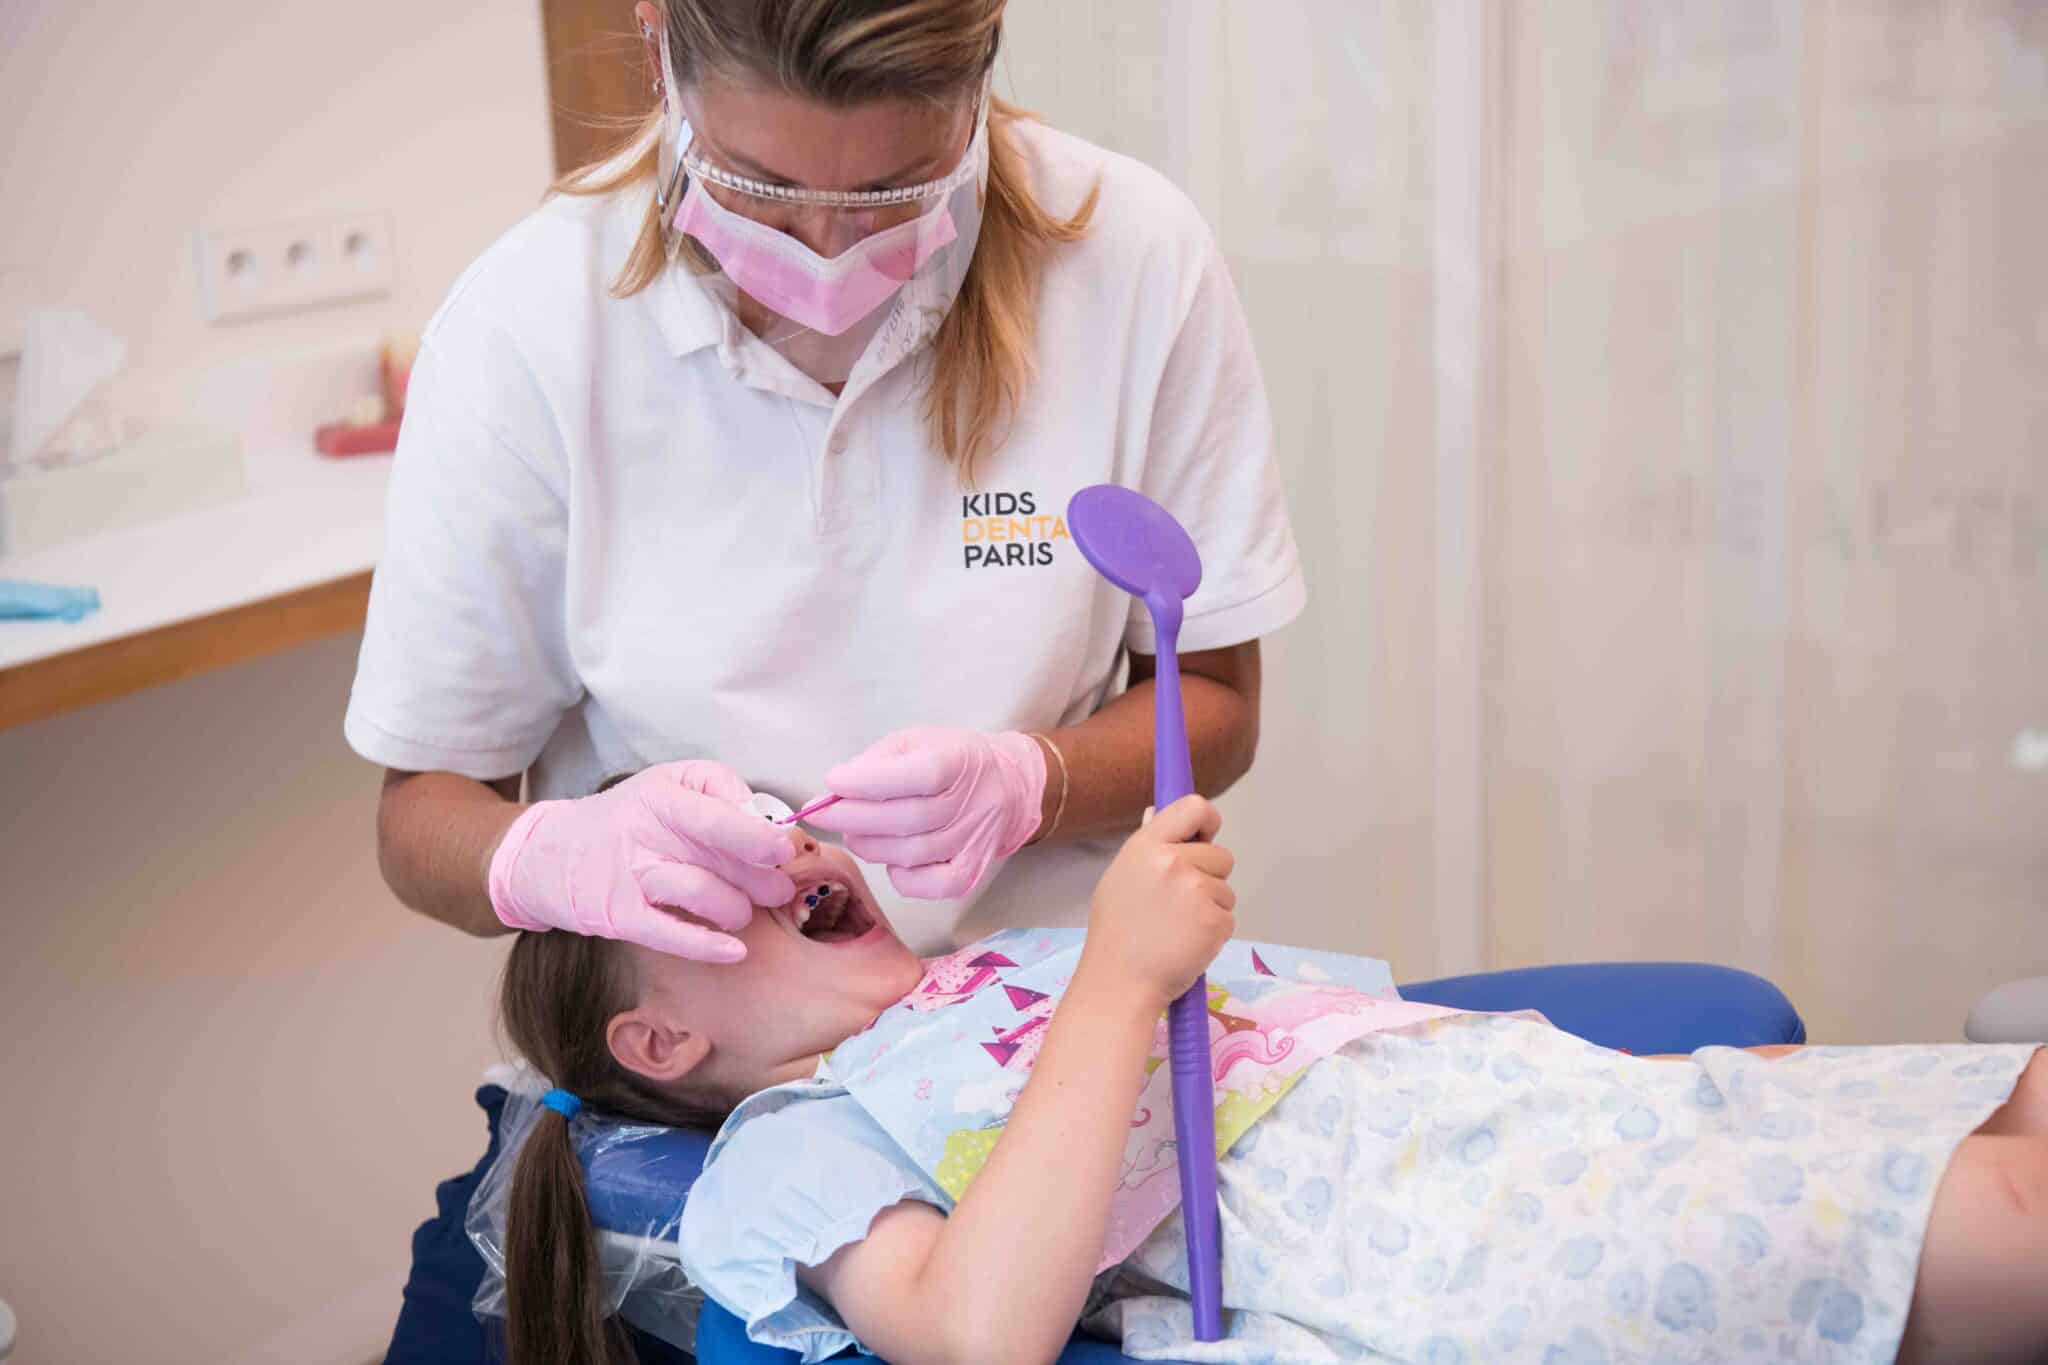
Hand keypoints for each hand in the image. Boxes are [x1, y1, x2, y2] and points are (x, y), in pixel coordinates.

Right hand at [486, 760, 795, 961]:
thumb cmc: (627, 818)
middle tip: (780, 890)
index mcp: (661, 797)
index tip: (784, 850)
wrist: (549, 854)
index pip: (716, 816)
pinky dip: (706, 945)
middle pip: (716, 858)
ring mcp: (630, 878)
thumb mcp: (668, 783)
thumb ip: (718, 789)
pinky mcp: (619, 917)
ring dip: (736, 908)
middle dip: (760, 879)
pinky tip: (734, 951)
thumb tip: (765, 814)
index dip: (756, 836)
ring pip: (699, 893)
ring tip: (744, 911)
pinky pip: (669, 934)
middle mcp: (645, 835)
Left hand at [805, 728, 1046, 899]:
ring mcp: (974, 843)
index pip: (918, 775)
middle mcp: (973, 804)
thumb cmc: (952, 761)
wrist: (1008, 787)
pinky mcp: (971, 872)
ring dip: (867, 844)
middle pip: (907, 819)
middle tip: (821, 813)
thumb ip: (877, 761)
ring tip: (851, 832)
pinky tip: (889, 859)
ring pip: (910, 854)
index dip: (870, 781)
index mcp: (960, 761)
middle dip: (852, 817)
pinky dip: (900, 877)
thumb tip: (835, 789)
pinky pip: (929, 885)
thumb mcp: (916, 741)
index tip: (833, 782)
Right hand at [1078, 795, 1234, 1009]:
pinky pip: (1228, 918)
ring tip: (1177, 929)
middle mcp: (1172, 862)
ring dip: (1210, 909)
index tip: (1206, 837)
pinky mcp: (1215, 921)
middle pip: (1221, 855)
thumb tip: (1158, 813)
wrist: (1119, 985)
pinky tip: (1187, 945)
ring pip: (1225, 890)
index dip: (1208, 820)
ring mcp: (1196, 891)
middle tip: (1178, 906)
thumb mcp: (1120, 880)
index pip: (1193, 807)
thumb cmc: (1116, 936)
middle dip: (1209, 878)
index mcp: (1146, 846)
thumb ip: (1146, 849)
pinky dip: (1213, 933)